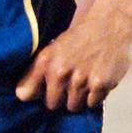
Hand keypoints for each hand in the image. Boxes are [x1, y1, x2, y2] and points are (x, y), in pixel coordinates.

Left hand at [15, 8, 131, 111]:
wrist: (110, 26)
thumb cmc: (80, 37)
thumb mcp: (54, 47)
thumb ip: (40, 68)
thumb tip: (22, 94)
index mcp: (45, 60)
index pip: (26, 92)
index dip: (32, 94)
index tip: (38, 92)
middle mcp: (60, 72)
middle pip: (52, 104)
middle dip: (59, 97)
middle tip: (67, 84)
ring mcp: (80, 80)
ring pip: (73, 106)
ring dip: (78, 98)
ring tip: (83, 80)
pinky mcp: (100, 86)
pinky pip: (92, 104)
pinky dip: (94, 96)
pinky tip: (95, 80)